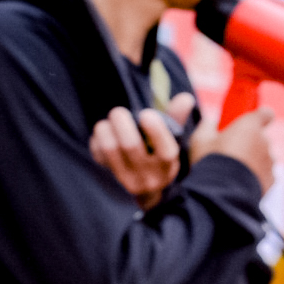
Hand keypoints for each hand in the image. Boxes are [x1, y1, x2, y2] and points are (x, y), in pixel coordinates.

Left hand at [88, 94, 191, 210]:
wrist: (146, 184)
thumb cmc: (159, 152)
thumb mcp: (172, 139)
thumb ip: (177, 117)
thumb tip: (186, 98)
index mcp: (168, 165)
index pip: (166, 152)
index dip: (156, 131)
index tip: (146, 114)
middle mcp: (149, 176)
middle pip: (131, 146)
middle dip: (122, 123)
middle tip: (118, 111)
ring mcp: (128, 179)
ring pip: (110, 149)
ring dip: (105, 129)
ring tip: (108, 122)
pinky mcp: (110, 177)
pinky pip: (99, 154)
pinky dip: (97, 139)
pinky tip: (104, 135)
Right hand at [191, 107, 273, 190]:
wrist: (221, 195)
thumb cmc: (210, 163)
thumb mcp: (200, 140)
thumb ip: (207, 126)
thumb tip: (210, 122)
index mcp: (250, 126)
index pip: (266, 114)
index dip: (259, 117)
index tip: (249, 123)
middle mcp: (264, 142)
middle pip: (261, 138)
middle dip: (248, 143)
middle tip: (229, 152)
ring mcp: (269, 162)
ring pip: (263, 157)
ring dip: (252, 161)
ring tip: (233, 172)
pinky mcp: (271, 180)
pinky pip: (264, 174)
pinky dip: (255, 177)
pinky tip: (240, 183)